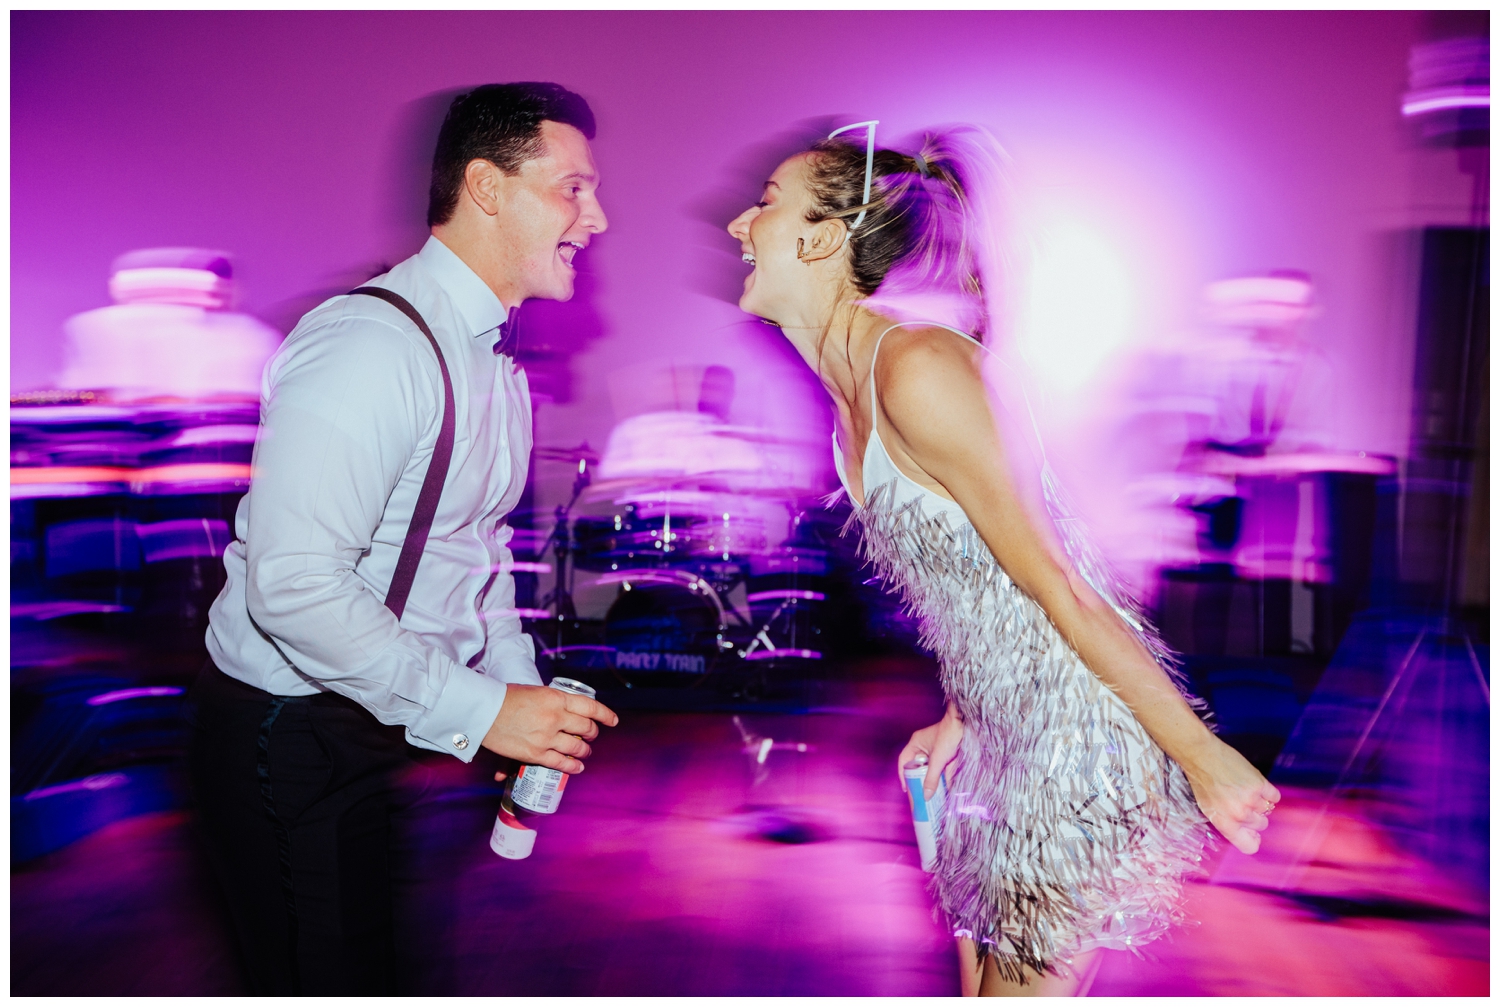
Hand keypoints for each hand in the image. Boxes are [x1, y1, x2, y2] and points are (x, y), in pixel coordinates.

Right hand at [482, 684, 618, 778]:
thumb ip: (553, 703)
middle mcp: (556, 717)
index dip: (605, 715)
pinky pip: (562, 763)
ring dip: (584, 751)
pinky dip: (573, 766)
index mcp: (557, 698)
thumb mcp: (536, 693)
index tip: (612, 721)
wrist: (485, 710)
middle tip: (592, 736)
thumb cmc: (506, 698)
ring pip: (577, 747)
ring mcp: (547, 736)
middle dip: (593, 734)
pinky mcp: (536, 753)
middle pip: (586, 728)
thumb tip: (564, 710)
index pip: (590, 707)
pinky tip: (577, 767)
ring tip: (585, 753)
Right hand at [897, 704, 963, 798]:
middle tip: (918, 795)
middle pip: (917, 767)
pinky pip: (942, 770)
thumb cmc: (949, 735)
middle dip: (918, 781)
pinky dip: (943, 780)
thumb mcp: (938, 759)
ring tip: (931, 797)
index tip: (906, 788)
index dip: (903, 774)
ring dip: (931, 782)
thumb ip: (932, 778)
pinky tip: (944, 791)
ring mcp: (936, 752)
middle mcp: (924, 748)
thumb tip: (926, 795)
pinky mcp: (947, 756)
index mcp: (916, 744)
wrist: (966, 726)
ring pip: (930, 770)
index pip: (904, 760)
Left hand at [1183, 738, 1280, 853]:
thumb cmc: (1202, 781)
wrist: (1202, 755)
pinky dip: (1268, 792)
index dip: (1253, 840)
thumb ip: (1228, 823)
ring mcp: (1251, 799)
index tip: (1253, 834)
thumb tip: (1249, 835)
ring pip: (1267, 810)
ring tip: (1244, 790)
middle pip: (1261, 825)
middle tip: (1241, 801)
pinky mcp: (1260, 784)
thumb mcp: (1208, 809)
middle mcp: (1239, 814)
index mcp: (1225, 823)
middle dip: (1254, 815)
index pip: (1250, 846)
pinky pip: (1275, 796)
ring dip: (1259, 801)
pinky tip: (1255, 785)